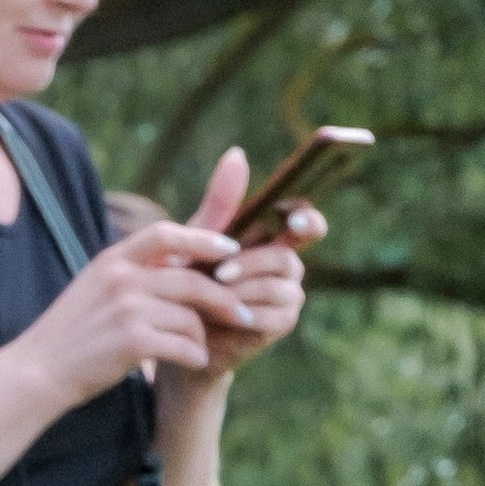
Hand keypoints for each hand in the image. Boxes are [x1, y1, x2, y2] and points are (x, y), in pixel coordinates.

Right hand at [24, 196, 251, 404]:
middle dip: (224, 298)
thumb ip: (130, 273)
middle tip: (244, 313)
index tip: (230, 250)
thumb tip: (175, 264)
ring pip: (190, 317)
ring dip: (203, 336)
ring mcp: (127, 310)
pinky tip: (194, 362)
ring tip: (201, 348)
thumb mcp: (93, 288)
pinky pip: (183, 345)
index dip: (204, 239)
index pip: (166, 234)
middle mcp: (121, 279)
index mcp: (113, 260)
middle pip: (191, 280)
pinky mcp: (132, 342)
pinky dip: (195, 355)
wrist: (38, 371)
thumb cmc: (70, 334)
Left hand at [184, 147, 320, 381]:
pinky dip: (242, 311)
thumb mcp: (200, 238)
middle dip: (254, 262)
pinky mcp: (281, 321)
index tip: (294, 219)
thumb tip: (237, 153)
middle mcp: (286, 263)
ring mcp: (288, 293)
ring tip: (208, 296)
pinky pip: (272, 311)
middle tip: (221, 273)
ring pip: (277, 283)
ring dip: (240, 288)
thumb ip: (222, 202)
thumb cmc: (188, 280)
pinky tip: (217, 315)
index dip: (306, 217)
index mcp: (272, 236)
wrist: (178, 332)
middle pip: (288, 254)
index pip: (304, 219)